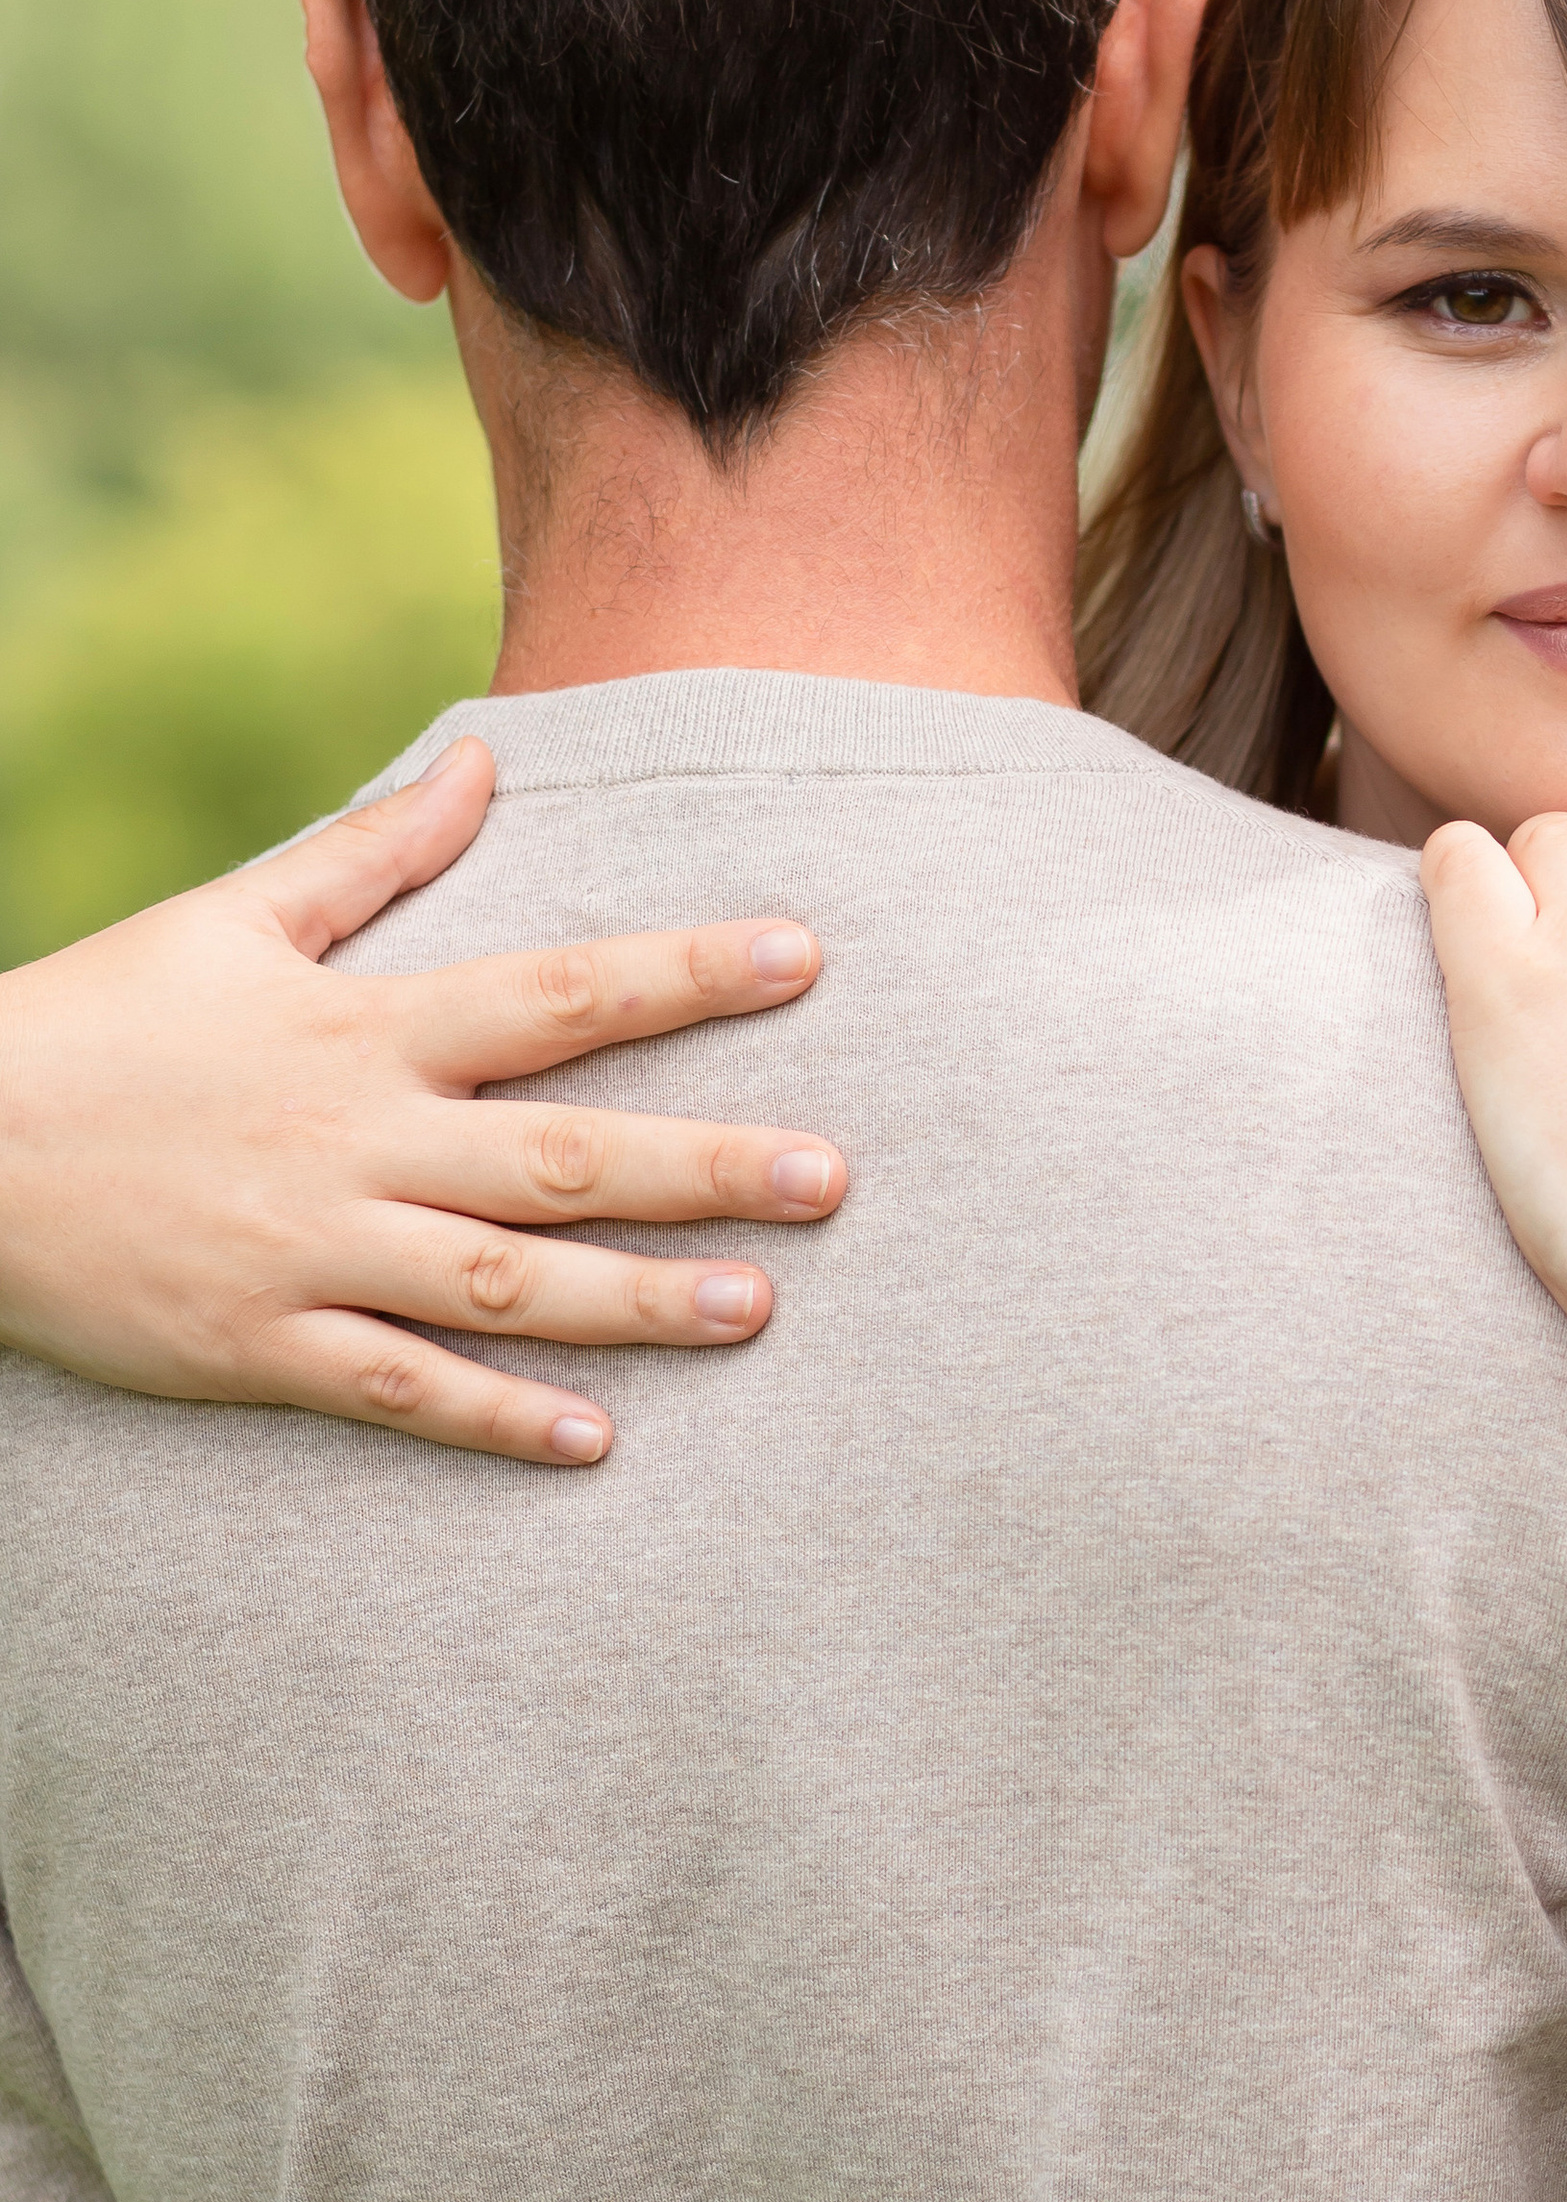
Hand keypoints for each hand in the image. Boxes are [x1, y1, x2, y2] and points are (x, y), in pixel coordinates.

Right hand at [0, 740, 848, 1463]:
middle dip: (703, 1167)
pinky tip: (593, 1441)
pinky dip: (491, 1418)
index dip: (681, 974)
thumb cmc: (101, 1023)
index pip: (555, 994)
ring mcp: (310, 1250)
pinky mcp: (255, 1346)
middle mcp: (359, 1142)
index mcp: (366, 1029)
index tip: (800, 957)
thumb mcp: (233, 918)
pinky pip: (394, 1390)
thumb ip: (376, 852)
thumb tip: (486, 760)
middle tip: (831, 1179)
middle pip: (560, 1156)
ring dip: (633, 1302)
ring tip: (754, 1308)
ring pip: (501, 1284)